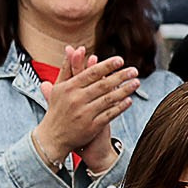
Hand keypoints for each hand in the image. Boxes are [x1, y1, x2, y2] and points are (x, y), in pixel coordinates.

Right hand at [31, 47, 139, 168]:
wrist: (52, 139)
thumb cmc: (56, 110)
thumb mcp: (58, 88)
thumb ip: (67, 68)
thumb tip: (72, 48)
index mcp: (68, 88)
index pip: (91, 73)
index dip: (107, 66)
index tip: (120, 60)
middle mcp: (76, 100)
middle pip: (102, 85)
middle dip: (120, 76)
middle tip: (134, 70)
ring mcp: (84, 114)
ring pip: (108, 99)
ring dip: (124, 90)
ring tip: (136, 82)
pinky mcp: (91, 127)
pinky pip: (109, 114)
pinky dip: (120, 107)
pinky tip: (129, 100)